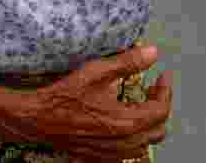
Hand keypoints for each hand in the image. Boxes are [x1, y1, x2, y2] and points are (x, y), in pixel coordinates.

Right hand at [0, 45, 173, 161]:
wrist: (39, 117)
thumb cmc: (66, 95)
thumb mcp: (97, 72)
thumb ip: (128, 62)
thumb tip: (153, 53)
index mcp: (126, 121)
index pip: (161, 109)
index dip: (165, 90)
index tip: (162, 76)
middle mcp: (123, 142)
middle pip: (158, 129)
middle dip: (160, 106)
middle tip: (153, 88)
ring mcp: (112, 153)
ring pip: (144, 144)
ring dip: (148, 124)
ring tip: (140, 105)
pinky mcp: (101, 157)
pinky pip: (127, 152)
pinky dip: (133, 138)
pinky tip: (122, 123)